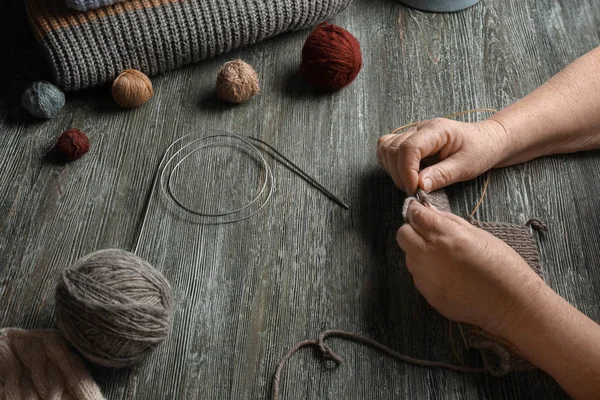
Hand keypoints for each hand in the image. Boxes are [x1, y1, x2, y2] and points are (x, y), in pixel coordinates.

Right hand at [377, 118, 509, 193]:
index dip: (407, 171)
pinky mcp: (409, 141)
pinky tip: (405, 174)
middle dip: (399, 174)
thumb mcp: (466, 166)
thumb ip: (442, 175)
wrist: (487, 140)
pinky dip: (390, 164)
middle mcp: (420, 128)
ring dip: (392, 169)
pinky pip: (387, 148)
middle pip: (393, 148)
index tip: (415, 189)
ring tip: (411, 183)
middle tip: (415, 190)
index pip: (409, 147)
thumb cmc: (480, 150)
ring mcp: (412, 133)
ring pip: (386, 148)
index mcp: (437, 130)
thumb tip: (420, 186)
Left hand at [397, 201, 547, 336]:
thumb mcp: (479, 234)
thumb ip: (449, 221)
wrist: (512, 304)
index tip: (418, 209)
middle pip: (402, 235)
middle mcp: (431, 256)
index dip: (416, 210)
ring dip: (418, 251)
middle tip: (427, 232)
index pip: (416, 216)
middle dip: (412, 229)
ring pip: (408, 256)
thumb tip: (429, 211)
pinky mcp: (428, 295)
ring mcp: (427, 278)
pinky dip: (426, 270)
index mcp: (446, 237)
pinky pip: (417, 276)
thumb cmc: (502, 265)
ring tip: (442, 255)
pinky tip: (446, 273)